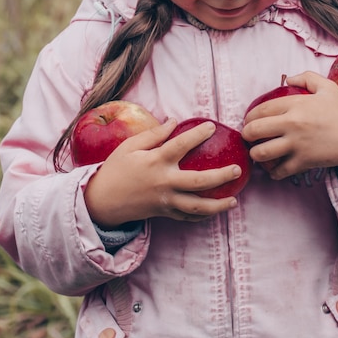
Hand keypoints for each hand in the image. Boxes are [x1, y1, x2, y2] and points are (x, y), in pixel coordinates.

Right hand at [83, 119, 240, 227]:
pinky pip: (187, 216)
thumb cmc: (115, 169)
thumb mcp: (130, 147)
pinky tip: (215, 210)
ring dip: (217, 205)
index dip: (198, 134)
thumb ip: (154, 134)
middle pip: (198, 181)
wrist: (101, 201)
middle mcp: (164, 182)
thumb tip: (174, 121)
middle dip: (220, 177)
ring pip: (197, 206)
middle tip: (237, 170)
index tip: (212, 126)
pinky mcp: (164, 213)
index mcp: (155, 162)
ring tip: (234, 201)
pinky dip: (203, 215)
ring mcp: (165, 201)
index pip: (181, 145)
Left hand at [242, 71, 337, 180]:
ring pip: (261, 153)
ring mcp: (296, 145)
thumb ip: (306, 77)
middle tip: (248, 136)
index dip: (249, 116)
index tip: (249, 120)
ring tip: (258, 152)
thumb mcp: (327, 87)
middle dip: (246, 134)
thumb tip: (287, 78)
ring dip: (255, 154)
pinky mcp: (302, 162)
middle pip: (254, 131)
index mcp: (295, 104)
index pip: (260, 109)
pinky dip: (272, 172)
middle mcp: (292, 124)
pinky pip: (278, 171)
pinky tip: (273, 167)